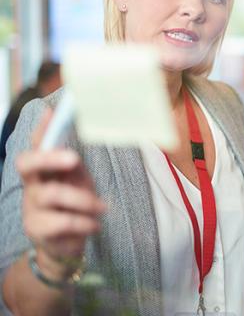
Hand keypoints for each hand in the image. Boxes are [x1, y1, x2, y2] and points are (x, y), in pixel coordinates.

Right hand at [18, 109, 105, 278]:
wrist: (65, 247)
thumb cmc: (74, 208)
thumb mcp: (79, 184)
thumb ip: (75, 167)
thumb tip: (76, 146)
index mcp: (44, 170)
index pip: (37, 145)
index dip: (42, 129)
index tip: (52, 111)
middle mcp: (33, 185)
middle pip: (26, 163)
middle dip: (49, 157)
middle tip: (74, 158)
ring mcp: (31, 206)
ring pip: (54, 194)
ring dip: (84, 200)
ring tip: (101, 208)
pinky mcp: (37, 228)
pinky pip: (63, 221)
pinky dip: (85, 222)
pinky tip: (95, 225)